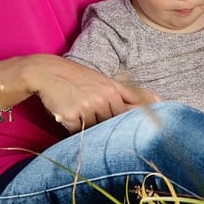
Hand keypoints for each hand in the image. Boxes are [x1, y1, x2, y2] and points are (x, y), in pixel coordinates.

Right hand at [29, 55, 159, 132]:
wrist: (47, 72)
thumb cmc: (77, 78)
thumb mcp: (102, 81)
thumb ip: (123, 93)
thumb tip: (156, 101)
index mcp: (113, 88)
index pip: (132, 109)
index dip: (139, 120)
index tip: (155, 129)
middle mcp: (104, 97)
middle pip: (113, 123)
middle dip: (106, 125)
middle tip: (94, 118)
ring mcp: (88, 106)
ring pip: (95, 129)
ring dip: (88, 126)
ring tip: (78, 111)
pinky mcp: (72, 116)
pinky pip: (78, 131)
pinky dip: (73, 127)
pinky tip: (68, 114)